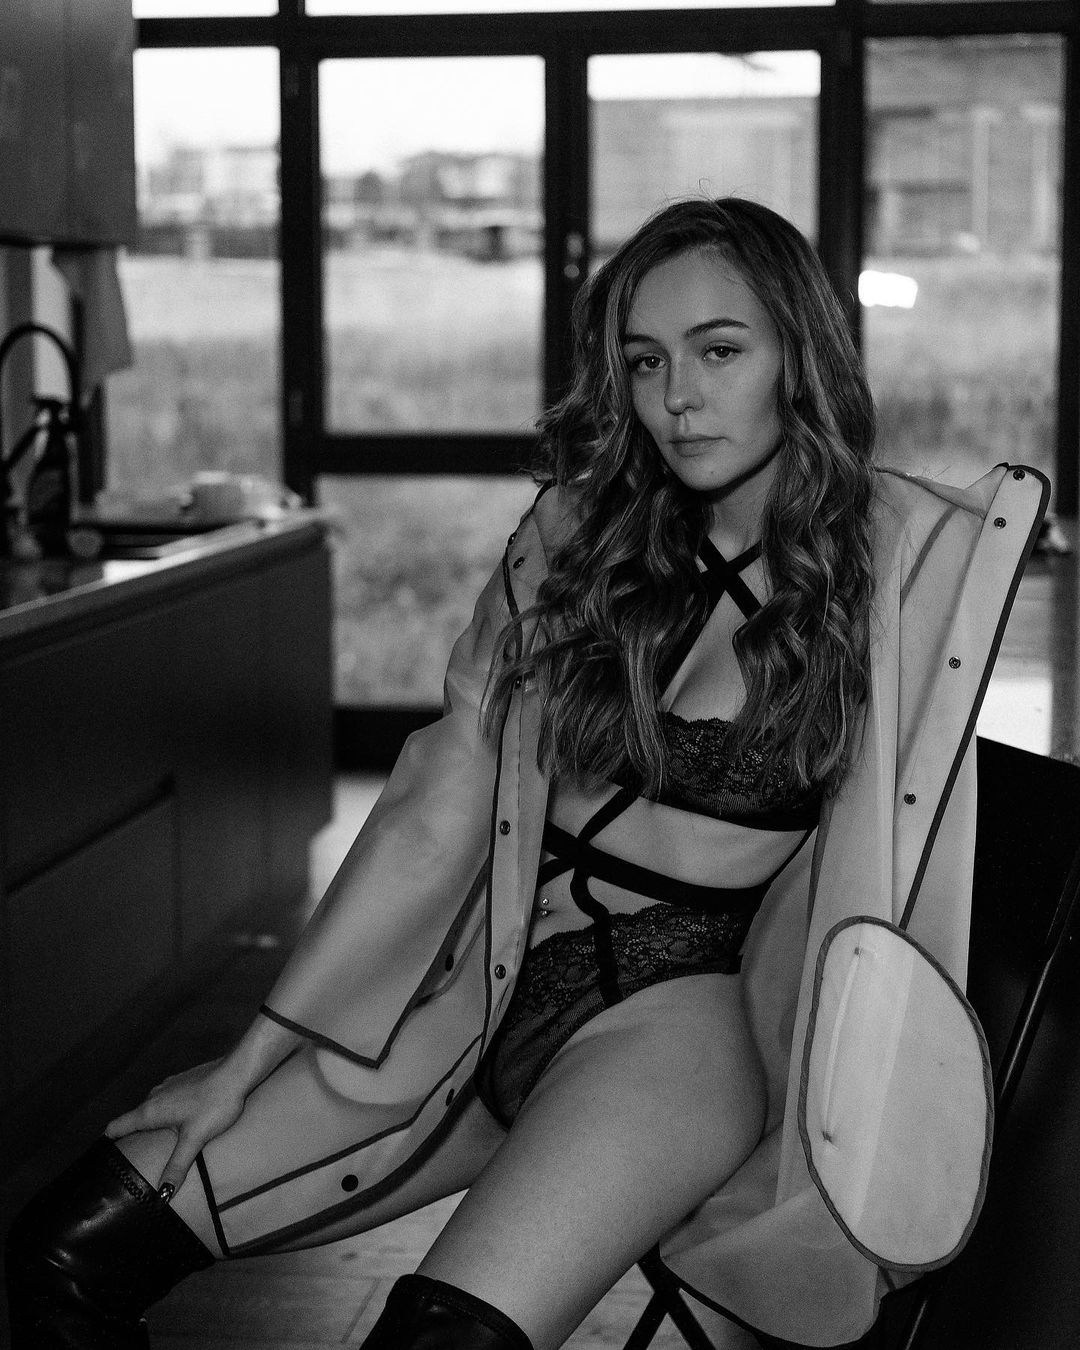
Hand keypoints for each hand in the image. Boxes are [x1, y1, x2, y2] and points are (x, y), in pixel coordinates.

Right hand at [104, 1058, 246, 1195]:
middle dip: (129, 1136)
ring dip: (149, 1124)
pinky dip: (165, 1113)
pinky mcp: (184, 1081)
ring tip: (152, 1142)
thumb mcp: (194, 1139)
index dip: (106, 1140)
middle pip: (133, 1118)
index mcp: (150, 1111)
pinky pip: (167, 1100)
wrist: (237, 1072)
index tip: (98, 1154)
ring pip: (151, 1108)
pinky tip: (178, 1122)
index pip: (117, 1126)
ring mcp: (169, 1086)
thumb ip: (177, 1167)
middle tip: (128, 1156)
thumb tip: (162, 1195)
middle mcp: (154, 1096)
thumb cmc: (214, 1104)